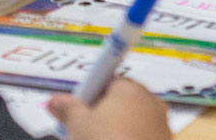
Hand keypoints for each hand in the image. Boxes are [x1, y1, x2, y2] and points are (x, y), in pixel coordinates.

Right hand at [48, 79, 169, 139]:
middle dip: (101, 114)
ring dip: (115, 130)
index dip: (88, 96)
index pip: (105, 81)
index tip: (76, 110)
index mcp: (129, 87)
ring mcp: (161, 123)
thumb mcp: (78, 125)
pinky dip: (128, 139)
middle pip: (119, 102)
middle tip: (84, 131)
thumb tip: (55, 101)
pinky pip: (141, 136)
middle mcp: (150, 101)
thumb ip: (67, 109)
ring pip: (131, 121)